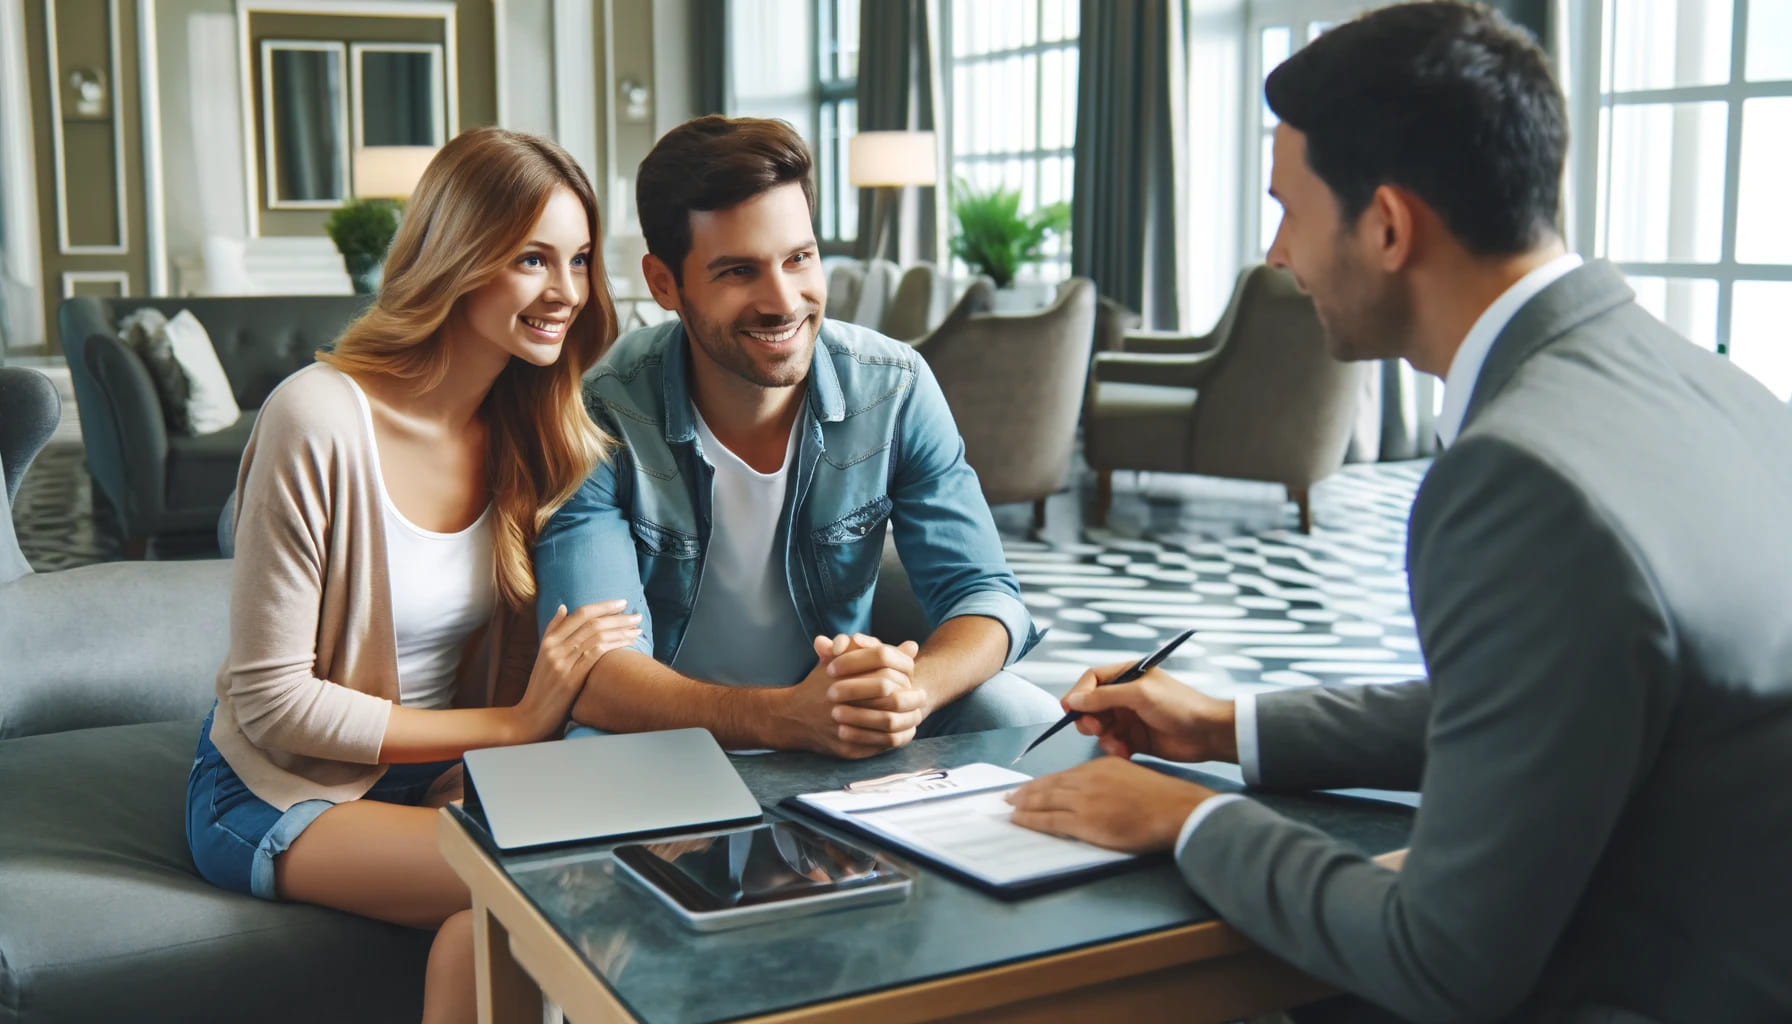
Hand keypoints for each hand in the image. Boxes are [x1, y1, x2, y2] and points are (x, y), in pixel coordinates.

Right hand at [514, 601, 640, 740]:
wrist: (530, 716)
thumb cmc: (541, 686)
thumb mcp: (542, 656)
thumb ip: (552, 631)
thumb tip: (563, 606)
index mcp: (548, 641)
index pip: (579, 614)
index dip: (603, 606)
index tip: (622, 603)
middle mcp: (555, 648)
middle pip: (591, 623)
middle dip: (617, 617)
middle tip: (636, 615)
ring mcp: (562, 663)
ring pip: (596, 637)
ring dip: (620, 630)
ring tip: (637, 628)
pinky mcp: (571, 679)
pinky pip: (596, 654)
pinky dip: (614, 645)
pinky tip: (628, 643)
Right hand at [771, 634, 921, 757]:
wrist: (790, 717)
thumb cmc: (821, 683)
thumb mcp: (841, 660)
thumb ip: (877, 652)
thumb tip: (912, 646)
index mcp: (840, 676)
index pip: (884, 675)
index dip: (903, 677)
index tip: (913, 678)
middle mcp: (840, 702)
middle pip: (890, 701)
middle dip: (910, 699)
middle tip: (922, 697)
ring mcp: (842, 727)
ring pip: (888, 725)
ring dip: (907, 720)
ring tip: (917, 715)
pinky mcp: (844, 748)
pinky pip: (879, 745)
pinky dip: (896, 738)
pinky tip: (904, 731)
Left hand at [1006, 757, 1216, 852]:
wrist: (1175, 809)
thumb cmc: (1162, 799)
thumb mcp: (1131, 777)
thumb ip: (1110, 782)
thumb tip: (1096, 796)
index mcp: (1101, 766)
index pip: (1064, 775)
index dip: (1044, 782)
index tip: (1031, 787)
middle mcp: (1089, 779)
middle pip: (1050, 785)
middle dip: (1027, 791)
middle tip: (1010, 795)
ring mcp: (1085, 799)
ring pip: (1045, 800)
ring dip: (1024, 804)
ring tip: (1010, 806)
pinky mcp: (1086, 820)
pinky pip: (1050, 820)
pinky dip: (1031, 820)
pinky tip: (1019, 820)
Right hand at [1064, 662, 1237, 762]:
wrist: (1208, 734)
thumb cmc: (1179, 706)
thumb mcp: (1140, 694)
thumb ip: (1104, 696)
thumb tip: (1073, 700)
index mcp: (1127, 676)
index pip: (1091, 680)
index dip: (1078, 694)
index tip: (1069, 709)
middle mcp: (1125, 696)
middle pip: (1091, 706)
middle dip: (1088, 719)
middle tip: (1095, 728)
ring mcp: (1129, 718)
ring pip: (1100, 728)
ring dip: (1103, 737)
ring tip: (1117, 744)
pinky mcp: (1134, 740)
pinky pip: (1113, 744)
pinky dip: (1114, 749)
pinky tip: (1126, 752)